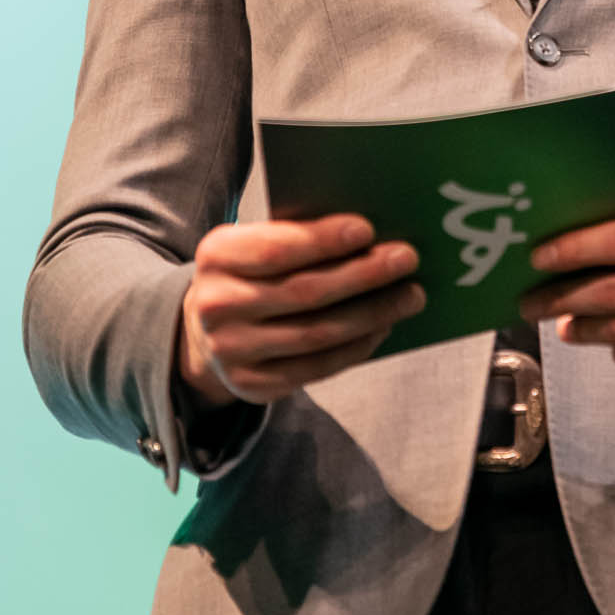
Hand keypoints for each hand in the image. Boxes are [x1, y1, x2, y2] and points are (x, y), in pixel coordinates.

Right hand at [178, 215, 424, 405]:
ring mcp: (231, 351)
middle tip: (406, 259)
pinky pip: (316, 368)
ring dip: (372, 314)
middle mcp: (216, 306)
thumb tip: (371, 235)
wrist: (204, 331)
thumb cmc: (248, 274)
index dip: (323, 240)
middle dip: (363, 275)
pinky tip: (383, 327)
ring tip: (410, 295)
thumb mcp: (252, 244)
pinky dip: (357, 347)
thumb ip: (295, 236)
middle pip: (304, 292)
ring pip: (316, 334)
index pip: (275, 249)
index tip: (368, 229)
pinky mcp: (252, 385)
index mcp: (216, 256)